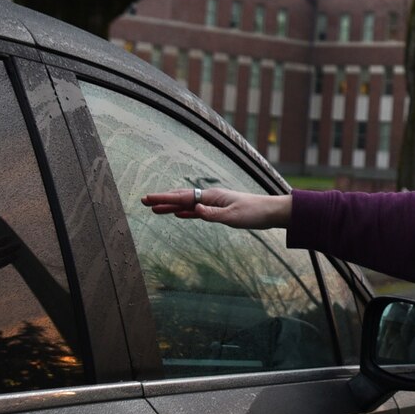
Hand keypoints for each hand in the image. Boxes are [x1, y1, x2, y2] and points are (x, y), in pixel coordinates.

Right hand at [139, 187, 291, 228]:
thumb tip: (194, 209)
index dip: (163, 199)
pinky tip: (178, 213)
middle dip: (162, 199)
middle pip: (181, 197)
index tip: (147, 200)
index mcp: (211, 197)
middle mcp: (210, 197)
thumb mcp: (233, 216)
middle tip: (144, 201)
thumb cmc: (253, 213)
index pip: (182, 198)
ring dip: (170, 206)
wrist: (270, 212)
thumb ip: (212, 214)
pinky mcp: (218, 210)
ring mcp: (213, 203)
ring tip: (155, 208)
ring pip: (186, 203)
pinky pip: (196, 210)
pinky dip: (184, 211)